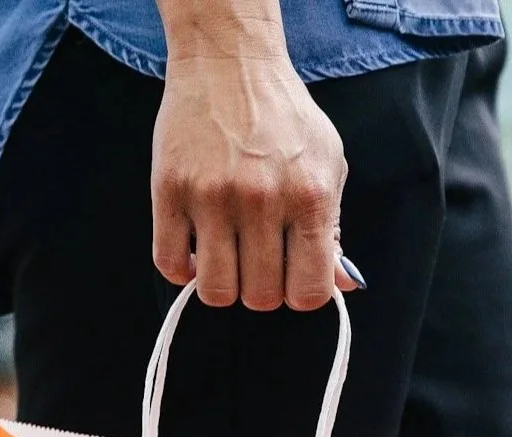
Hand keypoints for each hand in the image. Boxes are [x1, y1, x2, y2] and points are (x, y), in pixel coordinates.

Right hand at [151, 21, 360, 311]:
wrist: (230, 62)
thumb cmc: (283, 117)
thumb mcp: (326, 164)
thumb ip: (333, 228)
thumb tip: (342, 284)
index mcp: (308, 196)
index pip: (308, 292)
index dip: (299, 295)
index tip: (291, 278)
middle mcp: (261, 199)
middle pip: (260, 298)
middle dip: (260, 290)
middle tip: (257, 261)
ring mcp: (212, 196)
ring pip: (216, 292)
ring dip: (222, 285)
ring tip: (226, 258)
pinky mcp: (170, 190)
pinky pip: (169, 264)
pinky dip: (182, 270)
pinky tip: (195, 250)